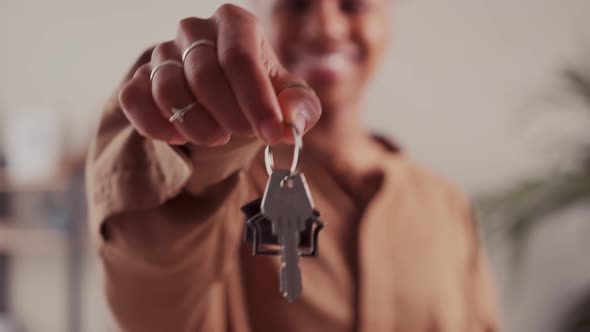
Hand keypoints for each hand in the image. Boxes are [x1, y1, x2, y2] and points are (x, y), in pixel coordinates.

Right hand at [119, 4, 321, 145]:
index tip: (271, 132)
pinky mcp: (139, 78)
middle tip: (244, 135)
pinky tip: (179, 138)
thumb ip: (301, 108)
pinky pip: (134, 99)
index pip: (240, 57)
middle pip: (204, 73)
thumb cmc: (259, 93)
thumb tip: (291, 124)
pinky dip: (155, 124)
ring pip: (168, 88)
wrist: (224, 101)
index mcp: (235, 23)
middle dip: (228, 114)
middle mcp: (194, 30)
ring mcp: (163, 53)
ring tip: (217, 139)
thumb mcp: (290, 99)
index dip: (256, 99)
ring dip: (195, 123)